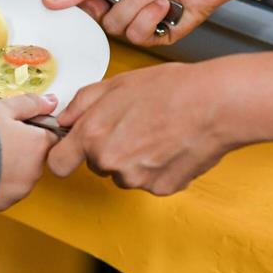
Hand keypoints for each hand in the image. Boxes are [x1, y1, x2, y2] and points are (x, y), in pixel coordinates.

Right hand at [0, 93, 59, 210]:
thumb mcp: (3, 108)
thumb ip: (31, 104)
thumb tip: (52, 101)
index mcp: (38, 144)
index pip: (51, 136)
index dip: (34, 130)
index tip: (18, 128)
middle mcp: (35, 170)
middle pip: (37, 157)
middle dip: (23, 149)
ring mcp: (20, 190)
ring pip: (23, 175)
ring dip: (12, 167)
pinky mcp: (4, 203)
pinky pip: (8, 190)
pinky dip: (0, 183)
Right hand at [42, 0, 247, 45]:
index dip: (63, 1)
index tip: (51, 4)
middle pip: (93, 18)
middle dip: (111, 4)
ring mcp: (135, 17)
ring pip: (116, 29)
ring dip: (136, 8)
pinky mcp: (154, 33)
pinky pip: (139, 37)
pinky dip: (152, 18)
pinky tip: (164, 4)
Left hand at [47, 62, 244, 195]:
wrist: (214, 104)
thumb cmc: (169, 89)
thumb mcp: (116, 83)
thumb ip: (82, 103)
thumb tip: (64, 119)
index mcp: (93, 136)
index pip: (58, 164)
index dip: (65, 154)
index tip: (74, 147)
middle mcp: (110, 162)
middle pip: (96, 165)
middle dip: (108, 149)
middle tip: (133, 125)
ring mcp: (136, 179)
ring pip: (124, 174)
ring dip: (133, 159)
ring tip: (156, 132)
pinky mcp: (161, 188)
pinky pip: (150, 181)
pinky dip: (158, 168)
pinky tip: (171, 145)